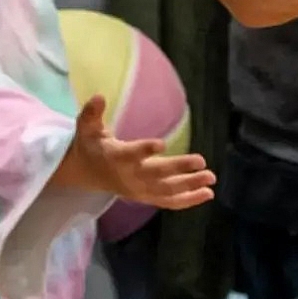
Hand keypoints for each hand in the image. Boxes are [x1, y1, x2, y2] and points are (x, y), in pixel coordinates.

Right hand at [52, 95, 214, 208]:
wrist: (86, 175)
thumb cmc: (90, 145)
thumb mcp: (86, 127)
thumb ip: (91, 112)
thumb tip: (99, 96)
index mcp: (116, 157)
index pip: (131, 154)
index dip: (145, 150)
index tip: (162, 144)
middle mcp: (129, 176)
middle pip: (156, 174)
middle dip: (179, 169)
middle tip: (202, 161)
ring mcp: (139, 190)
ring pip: (166, 191)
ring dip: (190, 186)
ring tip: (211, 179)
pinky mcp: (146, 197)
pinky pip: (168, 202)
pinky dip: (188, 200)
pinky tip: (207, 194)